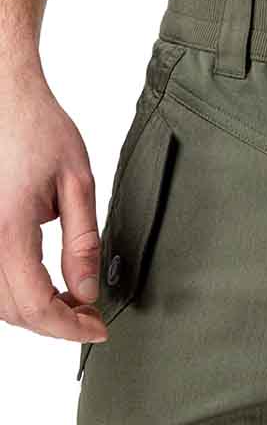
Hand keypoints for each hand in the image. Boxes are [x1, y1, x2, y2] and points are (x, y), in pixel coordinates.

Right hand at [0, 63, 106, 342]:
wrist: (3, 96)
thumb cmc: (40, 129)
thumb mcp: (78, 183)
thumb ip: (82, 243)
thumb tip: (87, 292)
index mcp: (8, 228)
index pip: (35, 304)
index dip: (68, 327)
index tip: (98, 328)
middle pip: (12, 310)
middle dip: (54, 322)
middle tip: (90, 314)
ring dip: (31, 310)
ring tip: (69, 298)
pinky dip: (12, 291)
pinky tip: (40, 282)